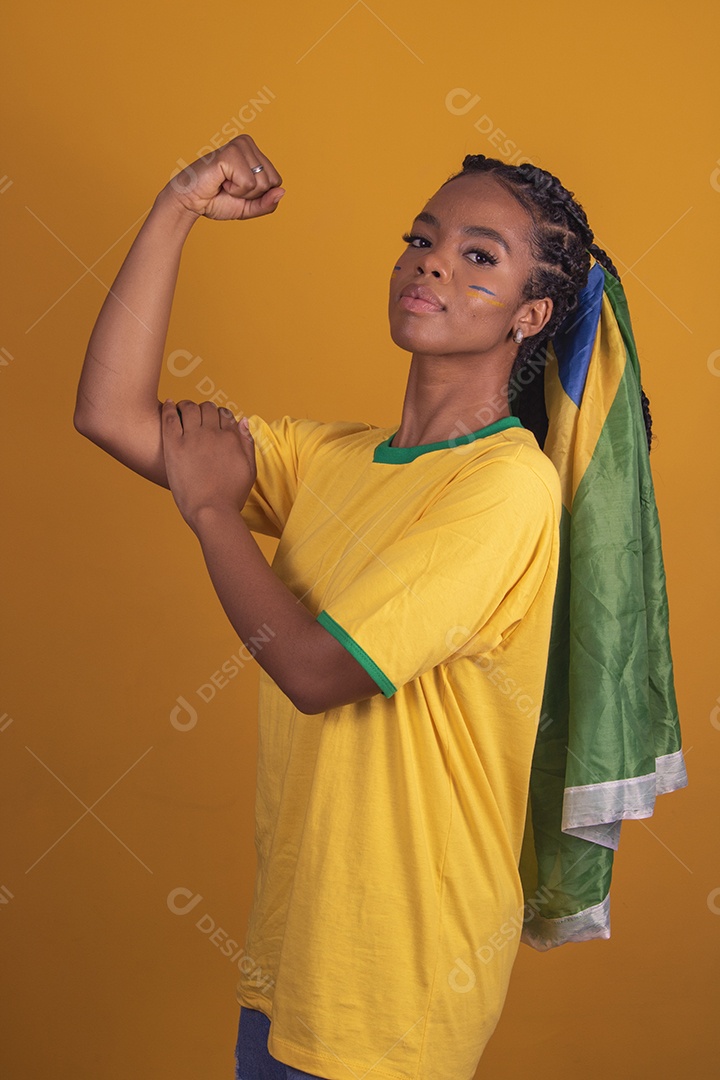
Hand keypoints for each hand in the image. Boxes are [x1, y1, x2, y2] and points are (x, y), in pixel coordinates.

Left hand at [160, 399, 256, 531]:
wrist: (212, 512)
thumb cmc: (231, 496)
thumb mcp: (249, 469)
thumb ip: (247, 443)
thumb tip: (243, 420)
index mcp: (231, 439)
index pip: (225, 414)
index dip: (219, 415)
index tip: (213, 420)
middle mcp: (213, 434)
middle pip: (207, 408)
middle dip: (203, 409)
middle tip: (197, 416)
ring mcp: (192, 438)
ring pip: (189, 408)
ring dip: (187, 406)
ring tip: (182, 410)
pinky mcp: (174, 445)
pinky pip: (170, 417)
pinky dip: (169, 408)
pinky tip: (169, 405)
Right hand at [162, 134, 283, 221]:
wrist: (191, 201)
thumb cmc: (217, 200)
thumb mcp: (248, 207)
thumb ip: (267, 203)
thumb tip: (282, 192)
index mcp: (254, 152)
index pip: (276, 181)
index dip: (259, 195)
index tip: (239, 190)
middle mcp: (247, 143)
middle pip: (271, 182)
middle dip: (252, 194)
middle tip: (230, 188)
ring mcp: (239, 146)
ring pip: (261, 183)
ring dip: (242, 192)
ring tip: (224, 183)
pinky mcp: (230, 153)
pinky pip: (248, 183)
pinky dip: (234, 190)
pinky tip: (221, 181)